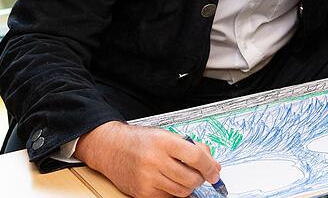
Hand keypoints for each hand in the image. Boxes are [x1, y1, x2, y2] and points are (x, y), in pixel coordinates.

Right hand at [75, 121, 220, 197]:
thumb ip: (193, 148)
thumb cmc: (141, 141)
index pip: (196, 157)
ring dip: (189, 186)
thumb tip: (214, 165)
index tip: (215, 173)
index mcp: (164, 142)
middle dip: (201, 179)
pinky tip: (171, 182)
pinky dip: (174, 192)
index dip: (210, 167)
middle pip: (191, 179)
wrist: (112, 148)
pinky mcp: (142, 193)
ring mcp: (147, 178)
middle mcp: (155, 160)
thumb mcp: (168, 136)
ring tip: (184, 177)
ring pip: (182, 192)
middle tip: (200, 175)